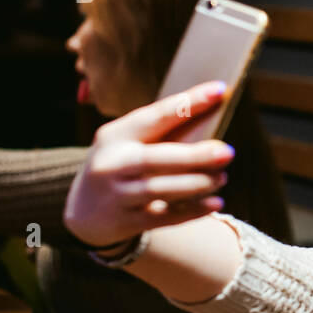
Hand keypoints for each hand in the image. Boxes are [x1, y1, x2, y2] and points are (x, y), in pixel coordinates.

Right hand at [63, 80, 236, 247]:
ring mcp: (117, 195)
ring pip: (159, 189)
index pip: (154, 116)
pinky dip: (192, 211)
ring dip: (196, 184)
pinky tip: (215, 202)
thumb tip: (212, 114)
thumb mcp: (126, 143)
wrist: (84, 212)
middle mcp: (112, 164)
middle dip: (194, 155)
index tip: (219, 91)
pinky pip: (164, 217)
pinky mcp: (126, 222)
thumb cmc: (118, 166)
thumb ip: (160, 133)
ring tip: (222, 177)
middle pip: (155, 158)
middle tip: (227, 152)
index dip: (188, 103)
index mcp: (115, 135)